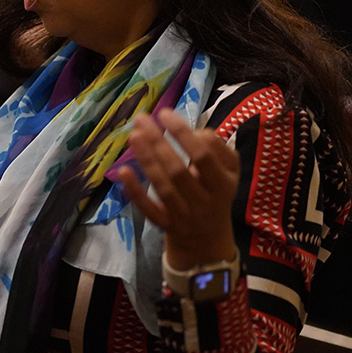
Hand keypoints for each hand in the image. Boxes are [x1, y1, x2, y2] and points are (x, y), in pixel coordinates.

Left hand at [118, 109, 239, 268]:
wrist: (208, 239)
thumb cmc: (216, 192)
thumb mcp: (229, 171)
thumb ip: (218, 148)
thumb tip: (196, 132)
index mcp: (222, 184)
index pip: (203, 156)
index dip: (183, 133)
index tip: (165, 113)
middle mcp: (203, 201)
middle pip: (177, 170)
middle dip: (158, 142)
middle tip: (141, 118)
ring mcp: (183, 216)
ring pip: (162, 187)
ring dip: (146, 160)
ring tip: (133, 135)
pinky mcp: (165, 225)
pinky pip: (148, 209)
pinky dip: (134, 191)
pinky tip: (122, 170)